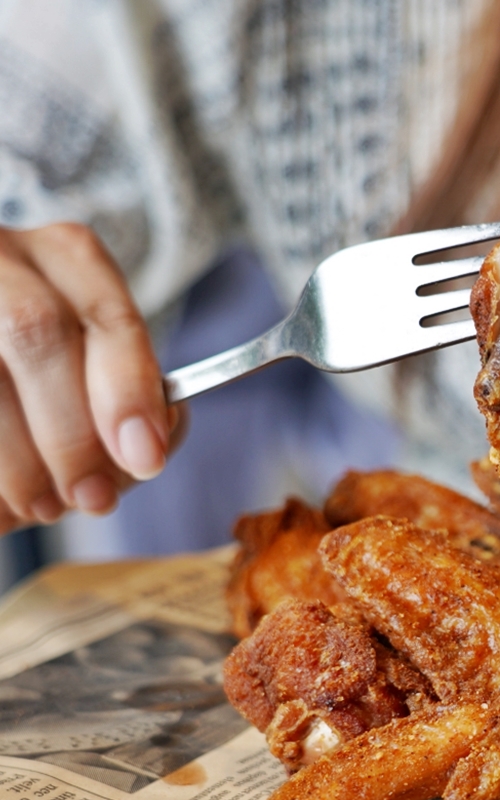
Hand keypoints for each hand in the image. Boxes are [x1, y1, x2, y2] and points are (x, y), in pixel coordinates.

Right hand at [0, 223, 173, 532]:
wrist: (1, 337)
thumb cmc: (51, 368)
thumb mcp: (99, 365)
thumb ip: (130, 399)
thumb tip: (141, 452)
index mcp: (68, 256)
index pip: (107, 317)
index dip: (128, 392)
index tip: (146, 458)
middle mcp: (1, 254)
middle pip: (34, 334)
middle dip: (70, 432)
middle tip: (91, 499)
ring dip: (15, 459)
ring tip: (39, 508)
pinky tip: (3, 502)